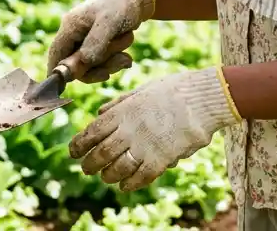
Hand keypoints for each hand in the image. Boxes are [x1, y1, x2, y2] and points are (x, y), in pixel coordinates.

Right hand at [47, 0, 155, 81]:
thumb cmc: (122, 5)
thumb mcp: (109, 22)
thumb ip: (95, 43)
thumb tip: (82, 65)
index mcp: (70, 26)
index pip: (56, 55)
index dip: (57, 74)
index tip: (61, 91)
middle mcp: (75, 34)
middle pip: (76, 65)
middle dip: (99, 67)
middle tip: (121, 62)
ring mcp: (87, 39)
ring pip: (92, 65)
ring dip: (111, 62)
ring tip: (127, 55)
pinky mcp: (99, 43)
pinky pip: (103, 61)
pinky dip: (115, 61)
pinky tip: (127, 57)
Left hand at [69, 67, 240, 190]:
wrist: (202, 98)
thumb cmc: (175, 90)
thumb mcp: (143, 90)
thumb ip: (120, 103)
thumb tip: (101, 112)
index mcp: (123, 111)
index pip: (92, 132)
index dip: (79, 145)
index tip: (74, 152)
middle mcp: (129, 129)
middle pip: (100, 154)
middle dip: (90, 164)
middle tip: (87, 169)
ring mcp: (145, 145)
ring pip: (117, 169)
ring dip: (108, 176)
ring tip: (106, 177)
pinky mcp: (161, 159)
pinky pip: (140, 177)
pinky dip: (130, 184)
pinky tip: (126, 186)